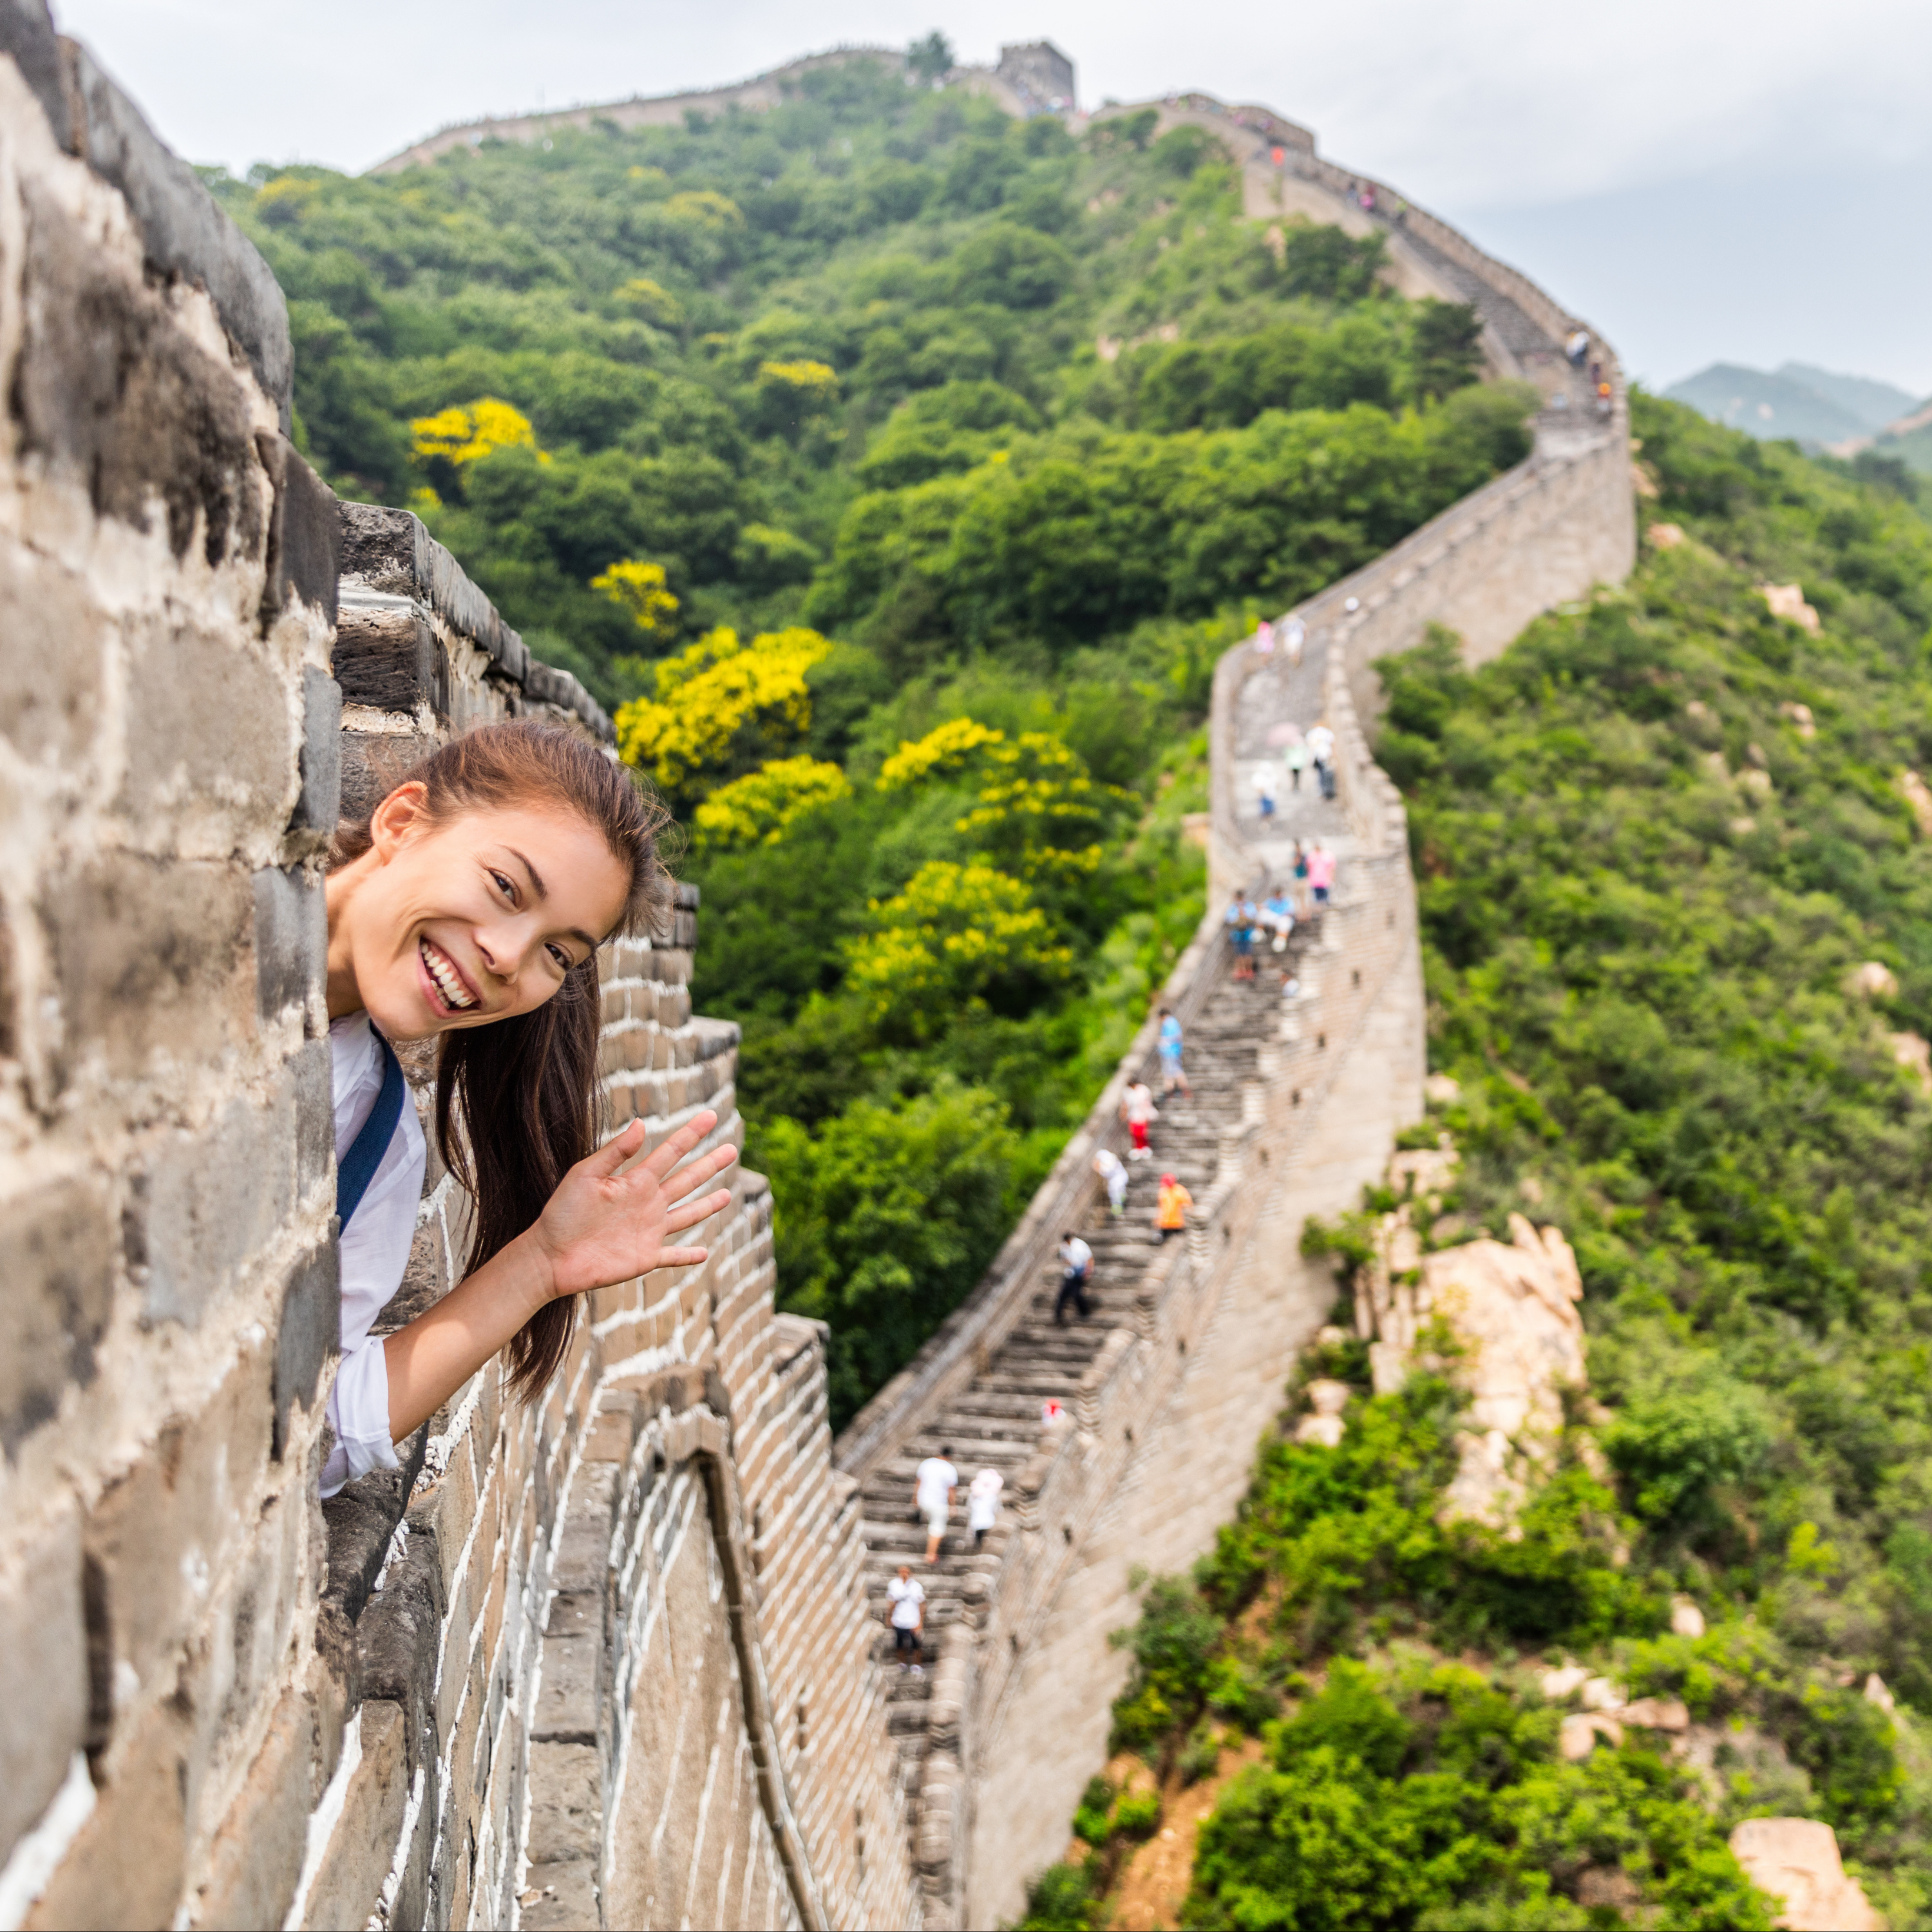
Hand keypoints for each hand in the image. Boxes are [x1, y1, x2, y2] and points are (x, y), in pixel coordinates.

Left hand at [529, 1108, 737, 1300]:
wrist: (550, 1256)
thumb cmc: (562, 1213)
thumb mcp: (585, 1175)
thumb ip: (615, 1152)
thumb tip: (640, 1122)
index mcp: (635, 1181)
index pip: (671, 1152)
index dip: (691, 1134)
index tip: (710, 1116)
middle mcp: (647, 1203)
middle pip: (687, 1180)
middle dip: (710, 1164)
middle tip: (733, 1148)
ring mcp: (649, 1231)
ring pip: (687, 1214)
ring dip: (708, 1205)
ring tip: (728, 1194)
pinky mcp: (646, 1257)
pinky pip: (673, 1255)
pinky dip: (688, 1255)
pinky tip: (704, 1253)